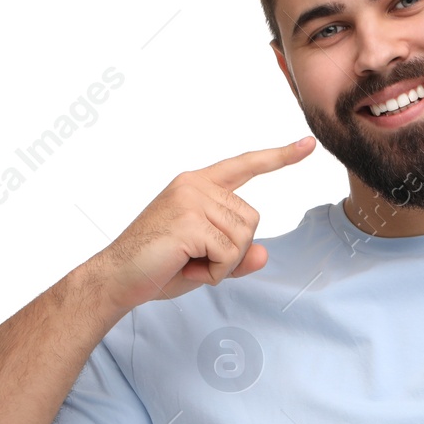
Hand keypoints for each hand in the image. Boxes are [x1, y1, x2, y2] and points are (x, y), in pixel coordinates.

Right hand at [94, 136, 316, 311]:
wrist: (116, 279)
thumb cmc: (157, 266)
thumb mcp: (206, 261)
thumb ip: (236, 256)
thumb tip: (265, 254)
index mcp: (197, 184)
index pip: (245, 165)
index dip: (279, 156)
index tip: (308, 144)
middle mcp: (195, 185)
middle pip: (252, 219)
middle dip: (231, 251)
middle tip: (192, 258)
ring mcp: (192, 200)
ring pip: (243, 237)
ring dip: (222, 263)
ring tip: (186, 261)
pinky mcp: (190, 221)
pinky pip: (228, 253)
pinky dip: (214, 272)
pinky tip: (185, 266)